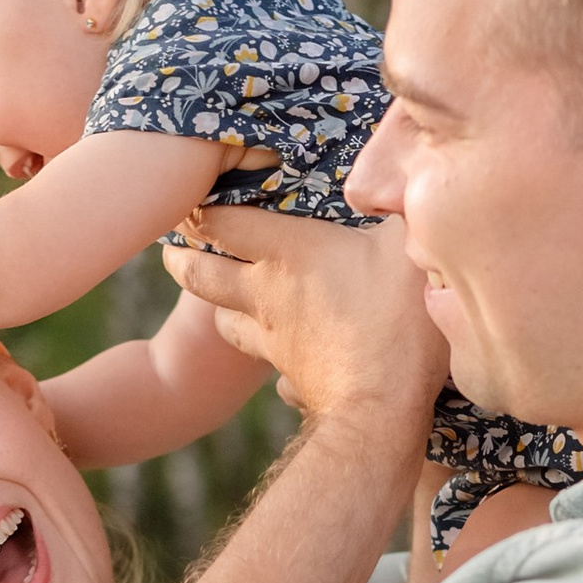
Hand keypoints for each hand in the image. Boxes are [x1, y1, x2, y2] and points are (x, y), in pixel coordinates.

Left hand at [163, 204, 443, 438]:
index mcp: (288, 252)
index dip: (201, 209)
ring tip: (225, 300)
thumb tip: (398, 174)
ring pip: (225, 323)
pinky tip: (285, 359)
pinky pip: (268, 366)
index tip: (190, 201)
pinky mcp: (291, 379)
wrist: (384, 408)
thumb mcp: (408, 241)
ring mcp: (274, 342)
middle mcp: (267, 295)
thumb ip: (396, 204)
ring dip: (220, 308)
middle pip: (200, 275)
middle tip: (175, 249)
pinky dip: (269, 357)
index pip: (222, 222)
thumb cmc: (398, 316)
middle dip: (182, 258)